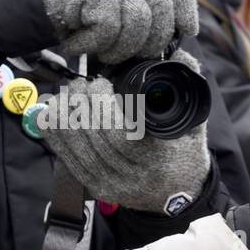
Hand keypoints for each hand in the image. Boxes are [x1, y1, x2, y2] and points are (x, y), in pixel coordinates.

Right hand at [35, 0, 197, 63]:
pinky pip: (109, 30)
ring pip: (138, 23)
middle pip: (161, 7)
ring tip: (101, 52)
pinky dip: (93, 45)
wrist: (36, 1)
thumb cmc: (78, 11)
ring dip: (120, 48)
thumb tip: (171, 42)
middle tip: (131, 56)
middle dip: (152, 40)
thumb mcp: (114, 2)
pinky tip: (79, 44)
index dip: (186, 5)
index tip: (187, 30)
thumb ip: (140, 9)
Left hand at [40, 49, 209, 215]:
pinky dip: (56, 134)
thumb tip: (177, 53)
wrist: (180, 196)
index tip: (101, 82)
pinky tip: (54, 114)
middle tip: (80, 82)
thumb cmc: (186, 152)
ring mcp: (111, 185)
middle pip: (92, 137)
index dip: (101, 104)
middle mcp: (132, 176)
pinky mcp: (95, 188)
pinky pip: (67, 160)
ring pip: (75, 148)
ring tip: (67, 94)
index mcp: (157, 158)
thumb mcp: (195, 121)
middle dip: (79, 102)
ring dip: (64, 115)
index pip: (118, 134)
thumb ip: (187, 86)